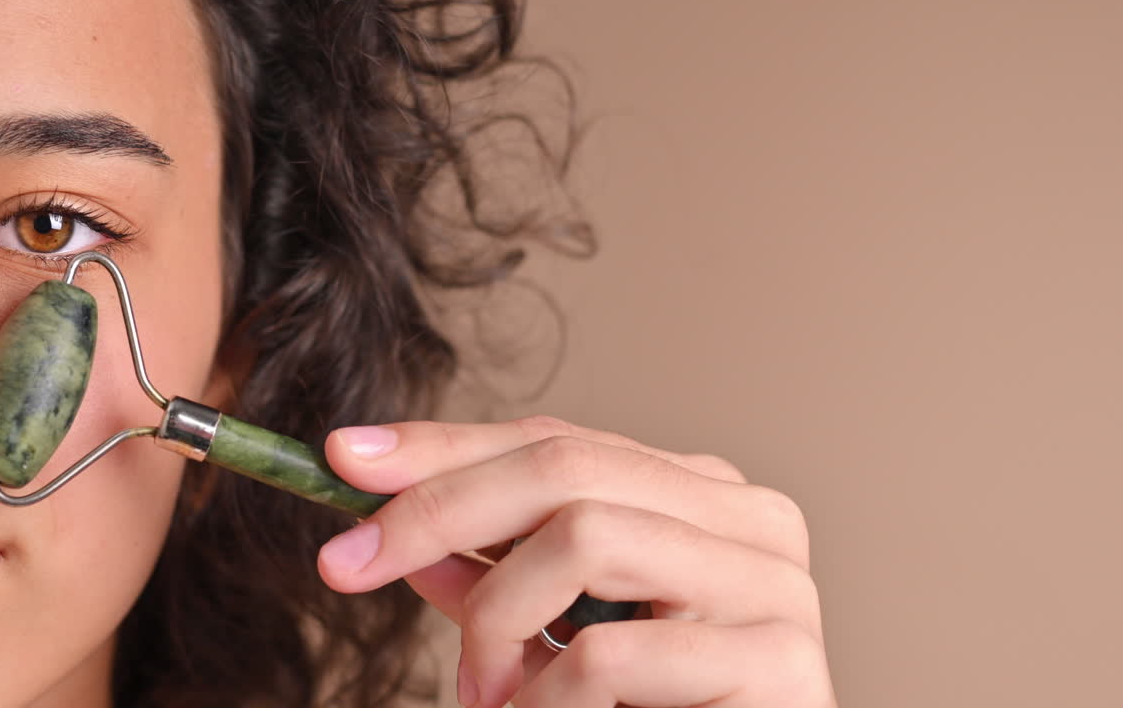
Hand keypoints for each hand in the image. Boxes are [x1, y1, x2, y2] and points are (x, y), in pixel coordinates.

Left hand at [318, 416, 834, 707]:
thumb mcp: (553, 637)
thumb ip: (496, 581)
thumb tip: (403, 535)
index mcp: (702, 495)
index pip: (558, 440)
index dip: (444, 445)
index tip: (345, 459)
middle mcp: (749, 518)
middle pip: (566, 465)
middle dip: (438, 506)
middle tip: (350, 561)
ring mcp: (773, 583)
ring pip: (586, 536)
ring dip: (497, 619)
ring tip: (482, 693)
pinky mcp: (777, 661)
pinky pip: (610, 654)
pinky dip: (545, 696)